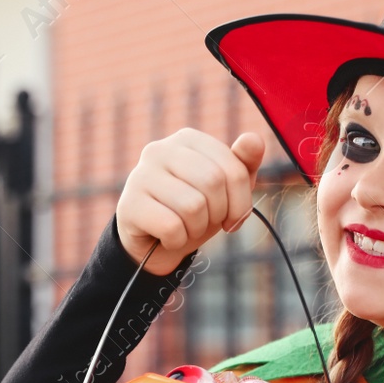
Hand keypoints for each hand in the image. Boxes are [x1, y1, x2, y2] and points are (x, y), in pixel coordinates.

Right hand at [115, 129, 265, 275]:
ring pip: (192, 206)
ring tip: (186, 228)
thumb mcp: (224, 191)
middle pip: (213, 182)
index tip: (233, 218)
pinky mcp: (129, 204)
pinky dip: (177, 240)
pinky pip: (171, 226)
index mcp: (188, 139)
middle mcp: (160, 149)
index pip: (233, 168)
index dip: (241, 202)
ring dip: (197, 228)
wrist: (154, 243)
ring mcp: (140, 175)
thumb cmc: (193, 211)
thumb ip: (243, 165)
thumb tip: (254, 139)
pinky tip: (168, 237)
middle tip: (207, 223)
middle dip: (218, 213)